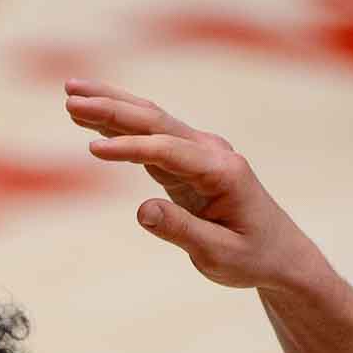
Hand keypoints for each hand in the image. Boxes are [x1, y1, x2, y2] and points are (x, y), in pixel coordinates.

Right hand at [63, 79, 328, 293]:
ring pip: (151, 121)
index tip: (93, 150)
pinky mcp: (188, 161)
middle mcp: (212, 152)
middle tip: (71, 98)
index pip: (167, 151)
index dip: (129, 149)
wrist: (281, 254)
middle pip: (155, 121)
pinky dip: (120, 126)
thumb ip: (180, 231)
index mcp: (223, 172)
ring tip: (72, 94)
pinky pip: (150, 138)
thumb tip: (141, 210)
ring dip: (111, 106)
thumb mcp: (217, 255)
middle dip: (112, 108)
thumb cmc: (252, 257)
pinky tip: (93, 119)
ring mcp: (200, 152)